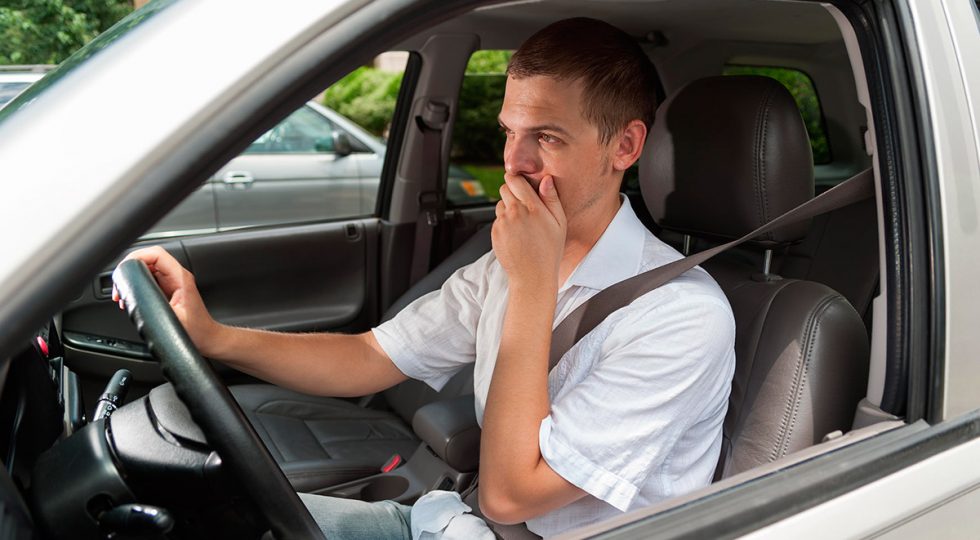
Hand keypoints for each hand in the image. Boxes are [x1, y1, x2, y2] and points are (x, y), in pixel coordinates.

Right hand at [112, 246, 222, 355]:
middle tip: (119, 287)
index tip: (124, 270)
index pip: (157, 254)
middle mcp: (177, 277)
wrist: (207, 338)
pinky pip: (149, 279)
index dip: (137, 257)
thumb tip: (136, 300)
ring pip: (147, 269)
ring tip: (122, 294)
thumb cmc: (197, 331)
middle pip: (149, 259)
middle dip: (130, 269)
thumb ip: (156, 308)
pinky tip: (130, 298)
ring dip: (132, 277)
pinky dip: (136, 285)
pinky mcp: (168, 290)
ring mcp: (172, 283)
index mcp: (181, 279)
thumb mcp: (173, 320)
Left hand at [491, 174, 566, 289]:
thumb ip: (552, 199)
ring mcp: (503, 223)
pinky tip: (516, 235)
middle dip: (512, 192)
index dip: (516, 179)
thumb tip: (546, 179)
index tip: (520, 183)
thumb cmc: (549, 251)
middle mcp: (515, 213)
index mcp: (532, 207)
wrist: (532, 276)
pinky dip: (504, 223)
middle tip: (523, 205)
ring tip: (522, 224)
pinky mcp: (494, 232)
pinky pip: (497, 219)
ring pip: (500, 204)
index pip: (515, 180)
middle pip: (504, 188)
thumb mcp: (560, 224)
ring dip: (508, 208)